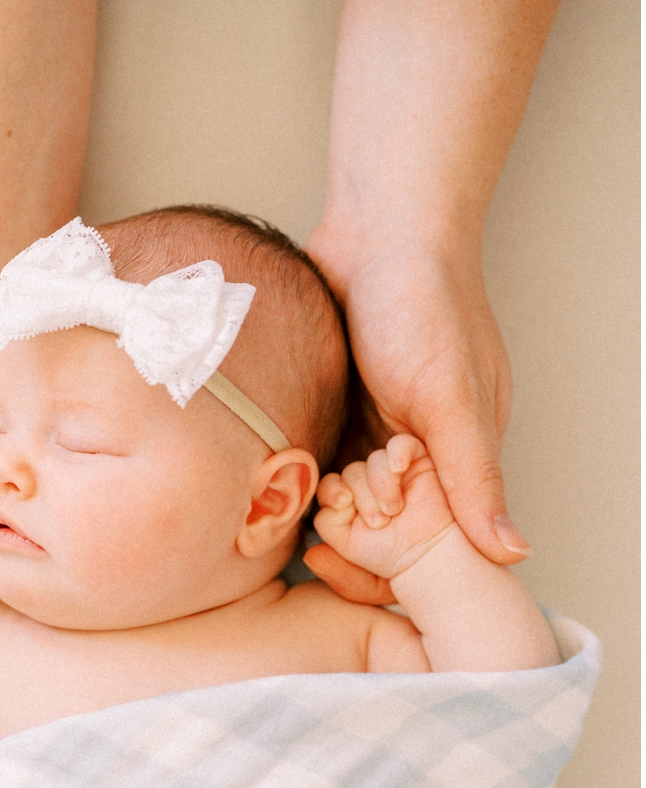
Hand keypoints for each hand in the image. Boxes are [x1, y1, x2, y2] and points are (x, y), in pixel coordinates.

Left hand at [306, 239, 526, 568]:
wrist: (376, 231)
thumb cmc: (425, 305)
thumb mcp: (452, 400)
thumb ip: (473, 477)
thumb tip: (511, 554)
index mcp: (462, 456)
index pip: (435, 537)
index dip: (398, 556)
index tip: (359, 550)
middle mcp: (420, 451)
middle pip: (384, 525)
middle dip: (353, 532)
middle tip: (323, 515)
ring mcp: (375, 431)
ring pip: (346, 498)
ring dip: (323, 505)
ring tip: (297, 496)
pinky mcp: (337, 411)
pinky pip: (317, 460)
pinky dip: (301, 472)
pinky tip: (276, 477)